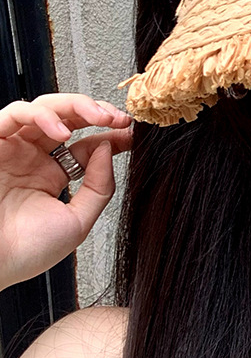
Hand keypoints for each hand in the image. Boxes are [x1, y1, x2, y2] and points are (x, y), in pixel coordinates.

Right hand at [0, 93, 132, 290]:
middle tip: (120, 119)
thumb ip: (99, 186)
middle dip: (99, 112)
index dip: (111, 134)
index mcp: (50, 176)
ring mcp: (12, 148)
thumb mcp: (77, 221)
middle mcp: (31, 158)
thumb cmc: (23, 252)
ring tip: (100, 118)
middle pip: (69, 118)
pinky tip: (63, 133)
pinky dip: (43, 115)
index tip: (131, 132)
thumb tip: (108, 149)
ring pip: (46, 107)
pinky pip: (15, 113)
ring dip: (77, 105)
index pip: (86, 144)